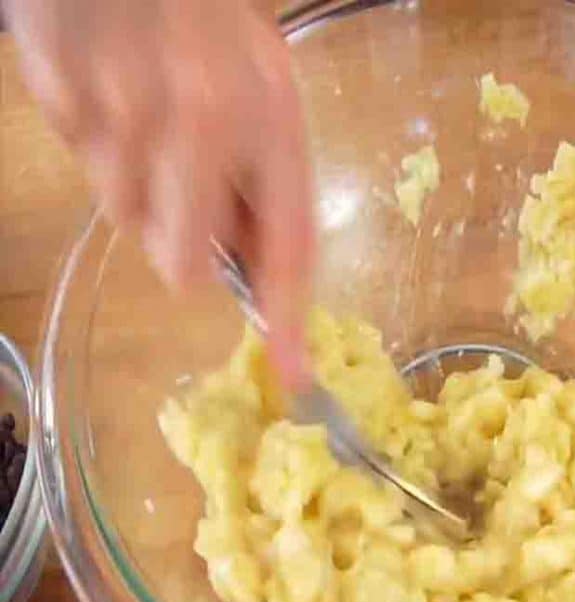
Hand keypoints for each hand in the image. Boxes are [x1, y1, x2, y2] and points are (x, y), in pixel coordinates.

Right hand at [3, 0, 313, 382]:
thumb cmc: (212, 10)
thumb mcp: (266, 83)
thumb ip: (263, 175)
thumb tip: (247, 260)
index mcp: (270, 115)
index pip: (288, 245)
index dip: (287, 317)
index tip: (294, 374)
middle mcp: (201, 120)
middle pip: (182, 262)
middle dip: (185, 246)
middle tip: (186, 191)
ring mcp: (123, 108)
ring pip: (125, 215)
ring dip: (139, 186)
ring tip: (149, 114)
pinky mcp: (61, 93)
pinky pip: (81, 161)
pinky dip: (96, 140)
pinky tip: (112, 87)